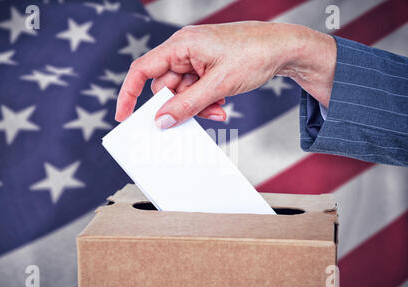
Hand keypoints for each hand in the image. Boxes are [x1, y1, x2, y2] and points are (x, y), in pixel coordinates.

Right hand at [115, 21, 335, 128]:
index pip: (142, 69)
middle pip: (164, 86)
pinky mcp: (205, 66)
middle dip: (178, 106)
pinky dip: (204, 102)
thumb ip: (187, 105)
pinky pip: (194, 90)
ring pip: (181, 92)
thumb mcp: (218, 85)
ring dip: (196, 106)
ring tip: (217, 110)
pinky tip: (220, 105)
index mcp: (181, 45)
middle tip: (195, 117)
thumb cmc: (253, 54)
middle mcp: (184, 50)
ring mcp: (195, 58)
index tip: (124, 116)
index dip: (128, 93)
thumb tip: (161, 120)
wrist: (283, 48)